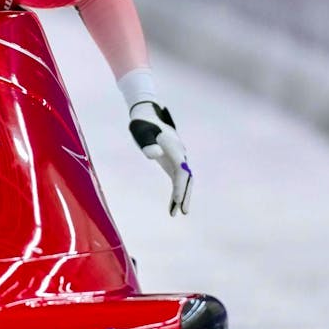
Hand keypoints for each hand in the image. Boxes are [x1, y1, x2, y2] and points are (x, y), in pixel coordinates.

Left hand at [128, 101, 191, 215]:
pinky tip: (172, 206)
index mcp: (174, 148)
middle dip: (186, 195)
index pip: (181, 171)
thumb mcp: (140, 131)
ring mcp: (177, 159)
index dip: (180, 186)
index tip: (178, 200)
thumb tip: (155, 155)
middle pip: (187, 178)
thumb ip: (147, 143)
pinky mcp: (172, 163)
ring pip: (185, 181)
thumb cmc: (142, 124)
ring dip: (182, 196)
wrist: (147, 115)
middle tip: (183, 212)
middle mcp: (180, 154)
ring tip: (177, 213)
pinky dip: (176, 192)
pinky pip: (177, 180)